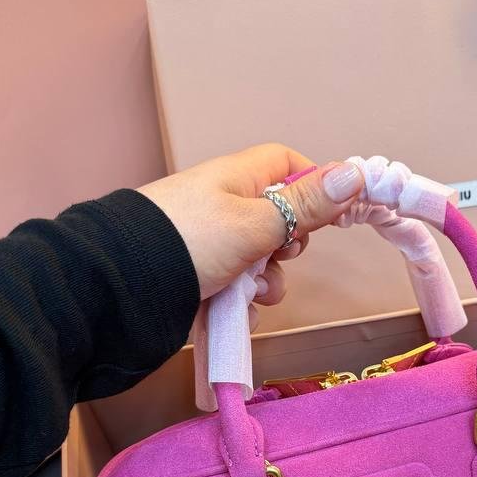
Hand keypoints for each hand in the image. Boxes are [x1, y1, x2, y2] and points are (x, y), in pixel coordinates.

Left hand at [139, 145, 364, 316]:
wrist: (122, 288)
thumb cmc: (189, 242)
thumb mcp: (257, 222)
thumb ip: (306, 206)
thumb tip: (354, 174)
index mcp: (237, 178)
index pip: (287, 164)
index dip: (312, 185)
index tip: (329, 214)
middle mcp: (224, 207)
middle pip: (280, 220)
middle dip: (288, 247)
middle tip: (280, 254)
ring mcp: (211, 246)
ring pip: (261, 264)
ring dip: (266, 283)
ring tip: (249, 293)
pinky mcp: (200, 281)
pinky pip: (238, 292)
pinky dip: (241, 304)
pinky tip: (231, 312)